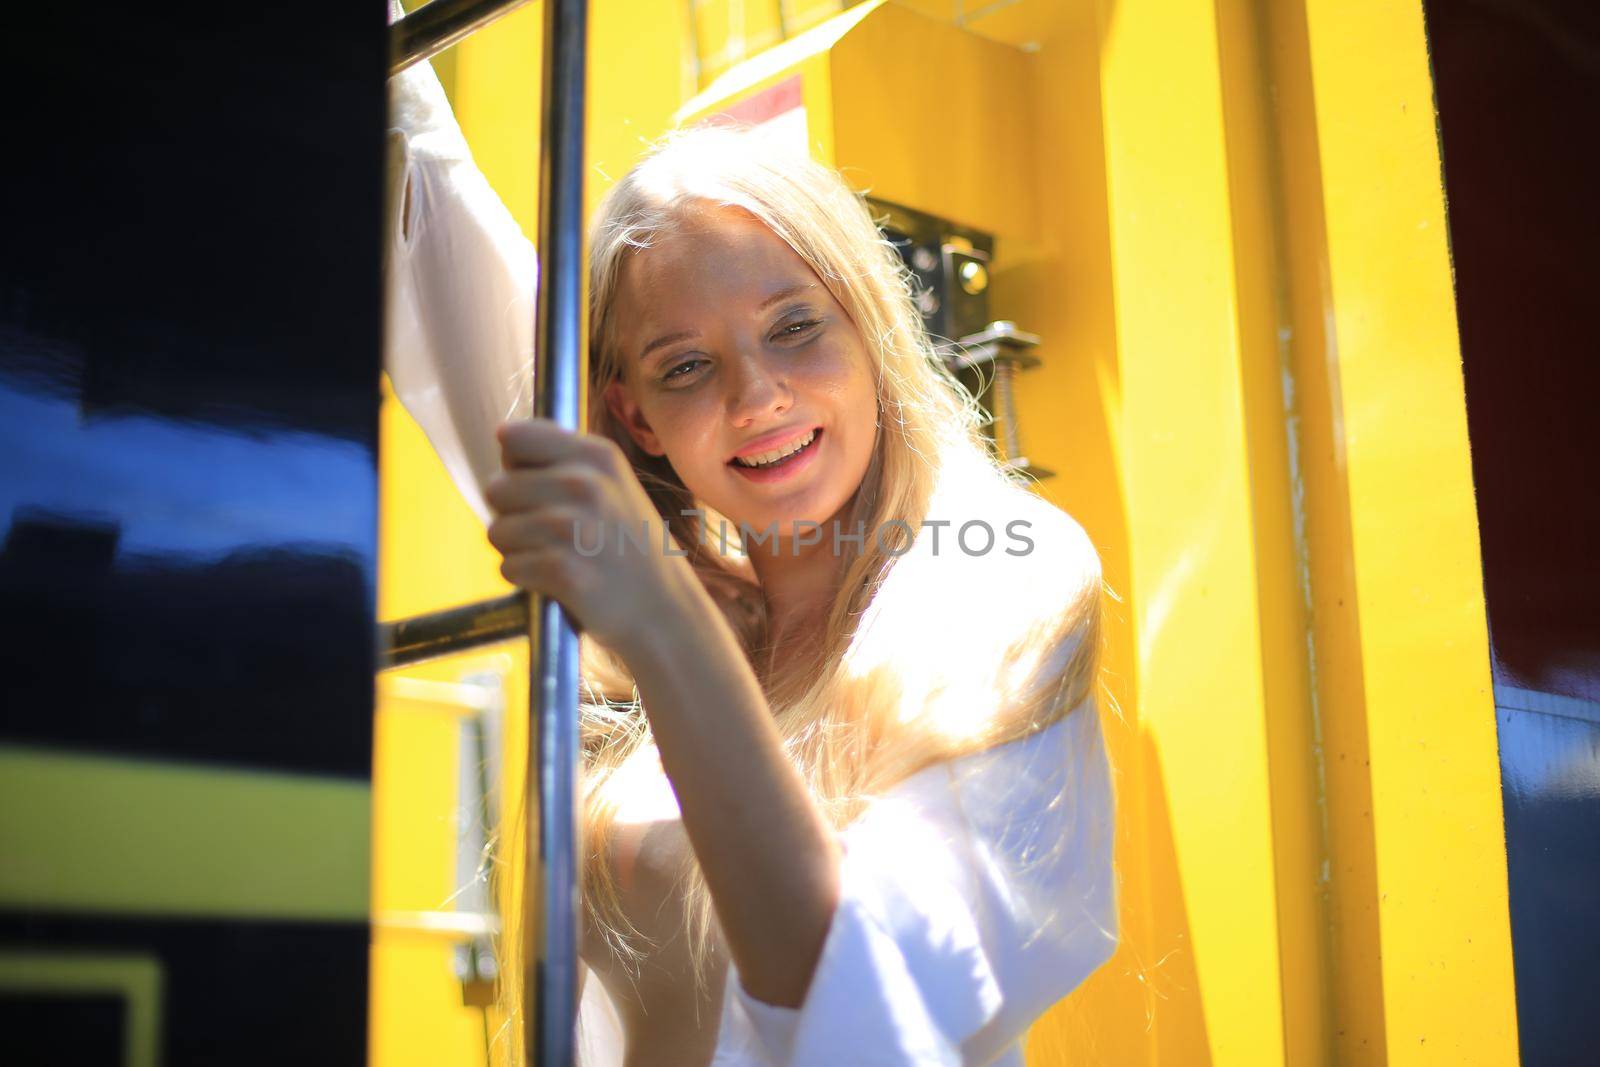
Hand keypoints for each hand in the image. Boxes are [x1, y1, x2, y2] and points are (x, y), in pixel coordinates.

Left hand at [485, 419, 693, 656]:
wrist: (664, 609)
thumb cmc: (628, 547)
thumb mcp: (612, 484)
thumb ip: (562, 458)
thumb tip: (502, 437)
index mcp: (597, 455)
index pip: (513, 438)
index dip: (516, 468)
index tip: (541, 489)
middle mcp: (585, 483)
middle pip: (497, 488)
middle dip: (512, 515)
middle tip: (552, 535)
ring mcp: (573, 527)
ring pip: (498, 531)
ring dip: (517, 550)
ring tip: (557, 558)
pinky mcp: (563, 570)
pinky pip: (509, 567)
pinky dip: (525, 579)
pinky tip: (558, 582)